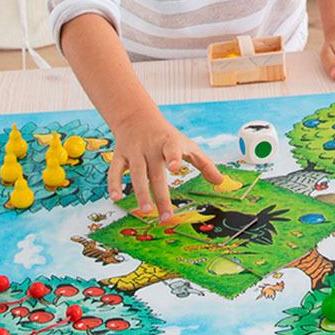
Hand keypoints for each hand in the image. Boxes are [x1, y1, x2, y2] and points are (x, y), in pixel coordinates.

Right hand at [107, 109, 222, 220]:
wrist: (137, 118)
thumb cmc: (167, 136)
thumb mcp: (187, 145)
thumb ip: (204, 164)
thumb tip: (220, 182)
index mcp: (169, 143)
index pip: (172, 148)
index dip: (173, 156)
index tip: (175, 167)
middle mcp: (150, 148)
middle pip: (155, 173)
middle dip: (161, 195)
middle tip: (166, 216)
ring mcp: (134, 152)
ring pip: (136, 174)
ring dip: (140, 193)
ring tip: (147, 210)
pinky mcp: (119, 156)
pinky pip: (114, 171)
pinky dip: (113, 184)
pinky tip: (116, 198)